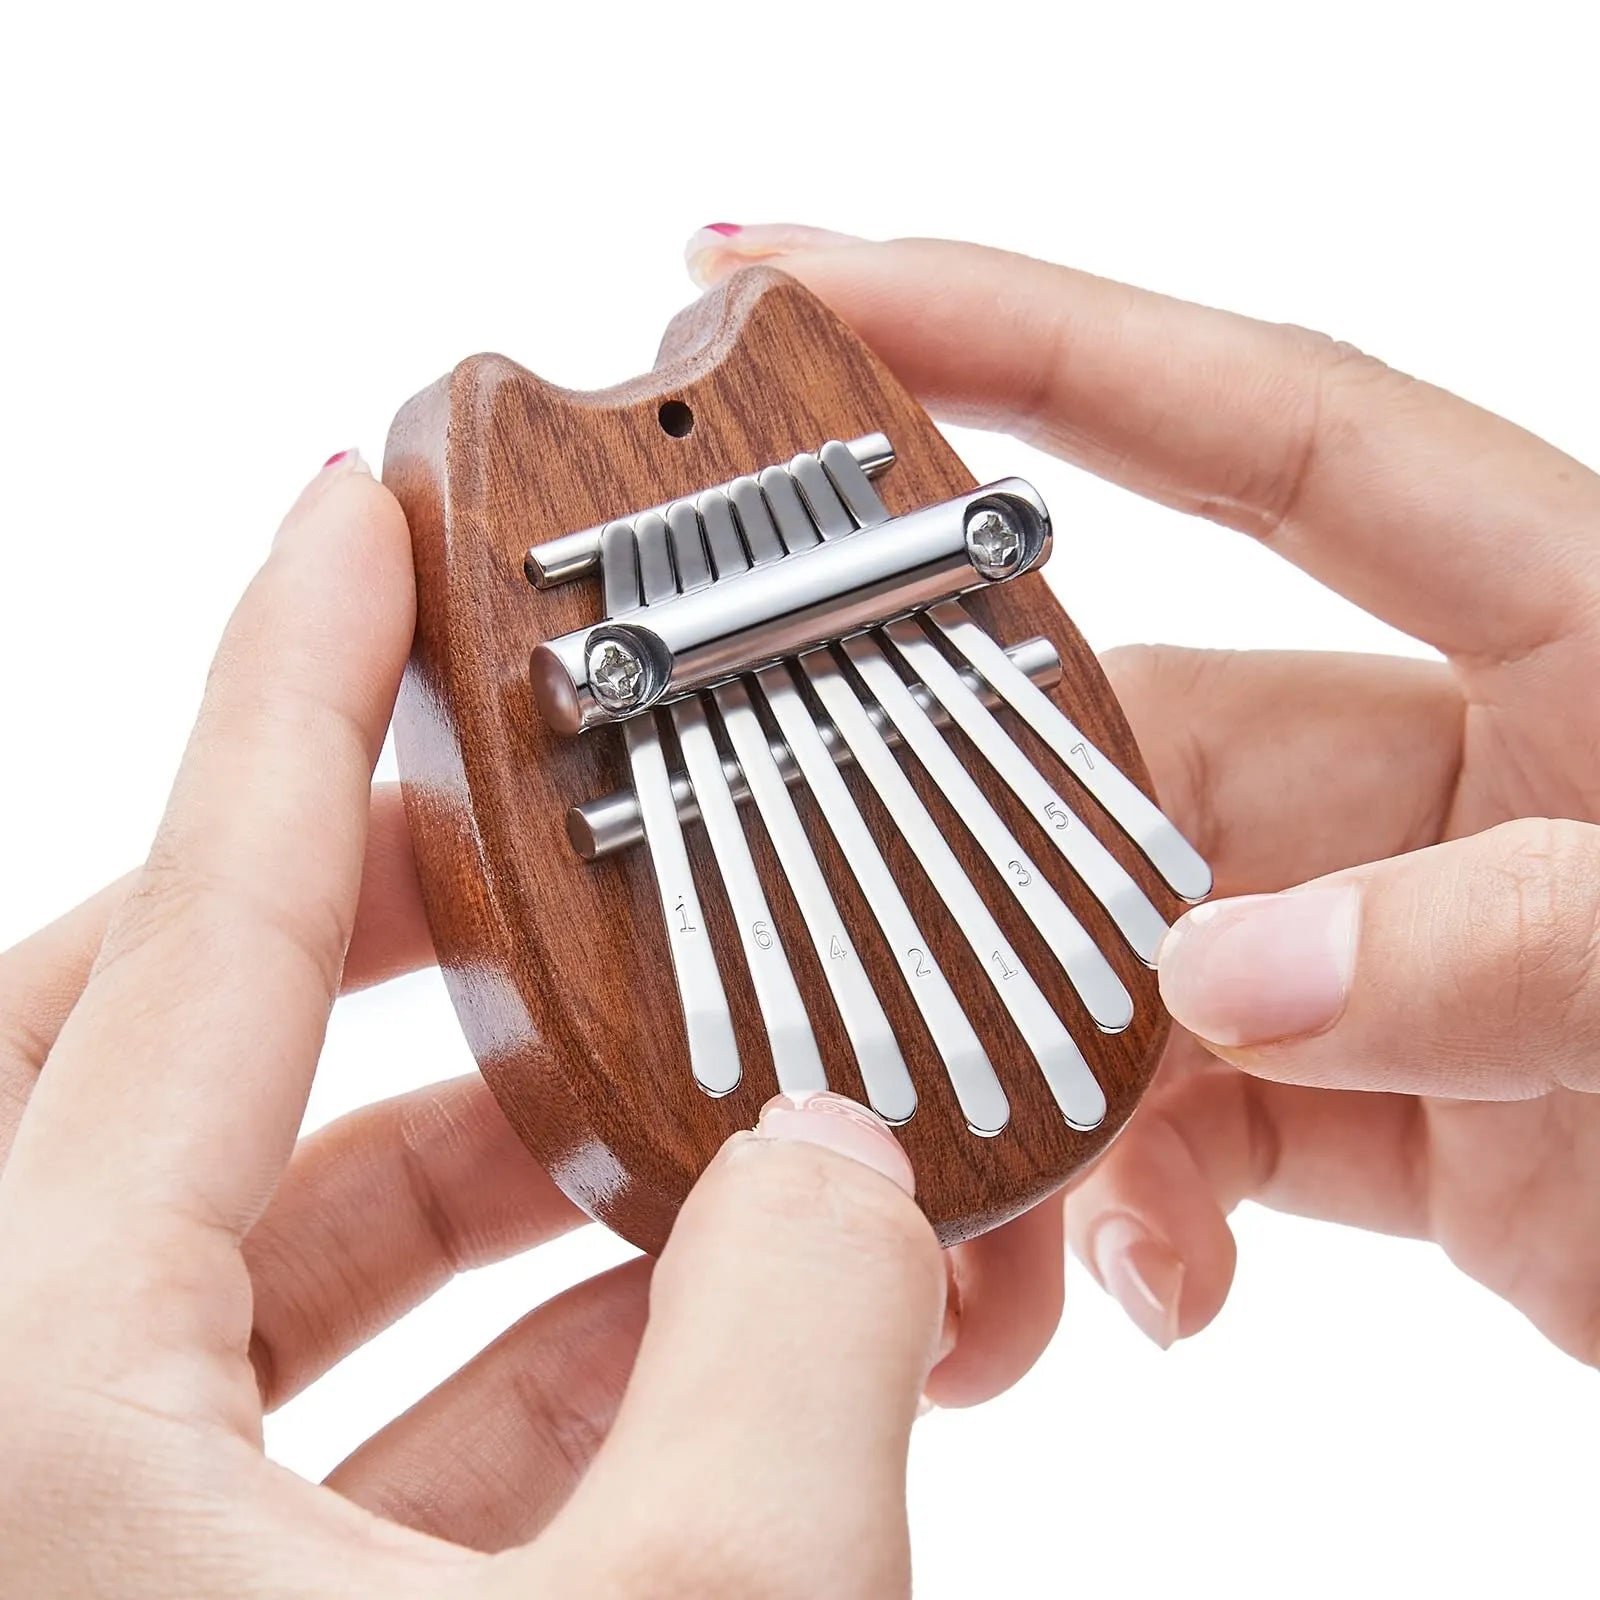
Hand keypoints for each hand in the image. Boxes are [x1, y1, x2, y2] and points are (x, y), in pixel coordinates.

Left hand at [0, 455, 948, 1595]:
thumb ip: (803, 1339)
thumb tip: (846, 1161)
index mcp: (28, 1421)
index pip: (194, 946)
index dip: (293, 689)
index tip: (350, 519)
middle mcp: (7, 1457)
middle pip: (163, 1062)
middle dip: (383, 931)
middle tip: (539, 847)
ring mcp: (70, 1541)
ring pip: (248, 1249)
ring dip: (481, 1163)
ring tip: (678, 1117)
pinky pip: (309, 1413)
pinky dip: (499, 1349)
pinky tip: (665, 1327)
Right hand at [685, 225, 1599, 1366]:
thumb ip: (1512, 950)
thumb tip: (1224, 976)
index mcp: (1558, 616)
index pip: (1243, 426)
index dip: (1017, 331)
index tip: (804, 277)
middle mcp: (1434, 759)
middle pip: (1120, 743)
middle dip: (959, 841)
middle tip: (817, 914)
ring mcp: (1380, 927)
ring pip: (1120, 958)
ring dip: (1039, 1091)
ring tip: (980, 1216)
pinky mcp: (1365, 1086)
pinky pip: (1193, 1119)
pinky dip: (1140, 1206)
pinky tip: (1152, 1284)